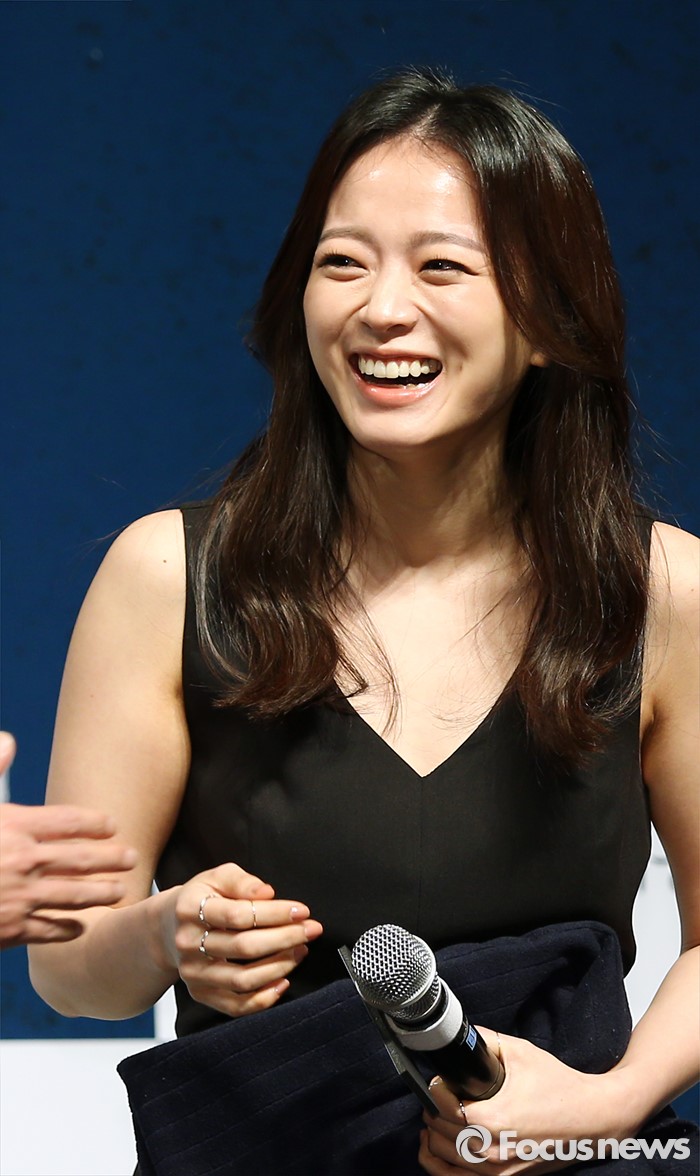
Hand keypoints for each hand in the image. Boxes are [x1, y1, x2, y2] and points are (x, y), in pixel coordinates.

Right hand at [0, 732, 137, 947]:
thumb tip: (8, 739)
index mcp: (14, 826)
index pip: (69, 822)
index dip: (96, 823)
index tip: (112, 825)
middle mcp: (24, 862)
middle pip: (81, 860)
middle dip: (110, 859)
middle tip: (133, 857)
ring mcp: (20, 898)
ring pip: (73, 896)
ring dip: (100, 893)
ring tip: (120, 891)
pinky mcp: (10, 930)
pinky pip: (49, 930)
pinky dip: (68, 928)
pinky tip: (80, 926)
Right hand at [165, 862, 323, 1017]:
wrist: (168, 929)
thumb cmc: (202, 899)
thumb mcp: (217, 877)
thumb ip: (242, 881)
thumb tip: (267, 893)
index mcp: (190, 908)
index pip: (238, 914)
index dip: (275, 913)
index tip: (302, 911)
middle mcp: (188, 943)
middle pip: (244, 947)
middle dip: (286, 939)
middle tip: (311, 930)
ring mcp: (193, 973)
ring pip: (242, 979)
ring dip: (279, 967)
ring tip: (300, 951)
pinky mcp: (200, 994)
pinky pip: (235, 1006)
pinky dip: (264, 999)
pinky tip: (283, 981)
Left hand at [419, 1029, 636, 1173]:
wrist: (592, 1119)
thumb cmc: (559, 1087)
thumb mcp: (520, 1052)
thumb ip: (484, 1041)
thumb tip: (458, 1032)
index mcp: (491, 1120)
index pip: (440, 1107)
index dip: (436, 1088)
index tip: (441, 1078)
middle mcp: (489, 1151)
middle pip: (437, 1132)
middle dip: (434, 1108)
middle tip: (442, 1092)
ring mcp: (495, 1172)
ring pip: (439, 1159)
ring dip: (433, 1135)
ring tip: (438, 1114)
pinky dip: (440, 1164)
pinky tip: (437, 1146)